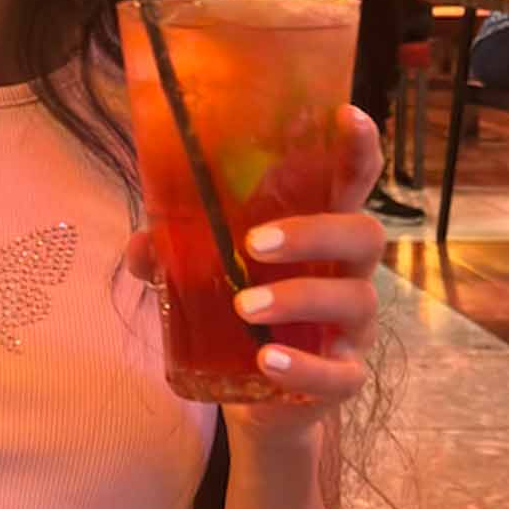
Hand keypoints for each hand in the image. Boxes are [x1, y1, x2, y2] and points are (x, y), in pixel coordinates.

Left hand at [123, 105, 385, 449]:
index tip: (348, 115)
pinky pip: (342, 374)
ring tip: (244, 306)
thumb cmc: (240, 308)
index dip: (358, 149)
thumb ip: (172, 252)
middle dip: (313, 232)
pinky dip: (306, 368)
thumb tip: (144, 240)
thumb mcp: (201, 273)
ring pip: (354, 300)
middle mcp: (346, 273)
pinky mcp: (343, 377)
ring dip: (297, 298)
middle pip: (363, 235)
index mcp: (318, 231)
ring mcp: (352, 327)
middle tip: (254, 242)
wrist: (257, 393)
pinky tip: (269, 360)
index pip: (351, 182)